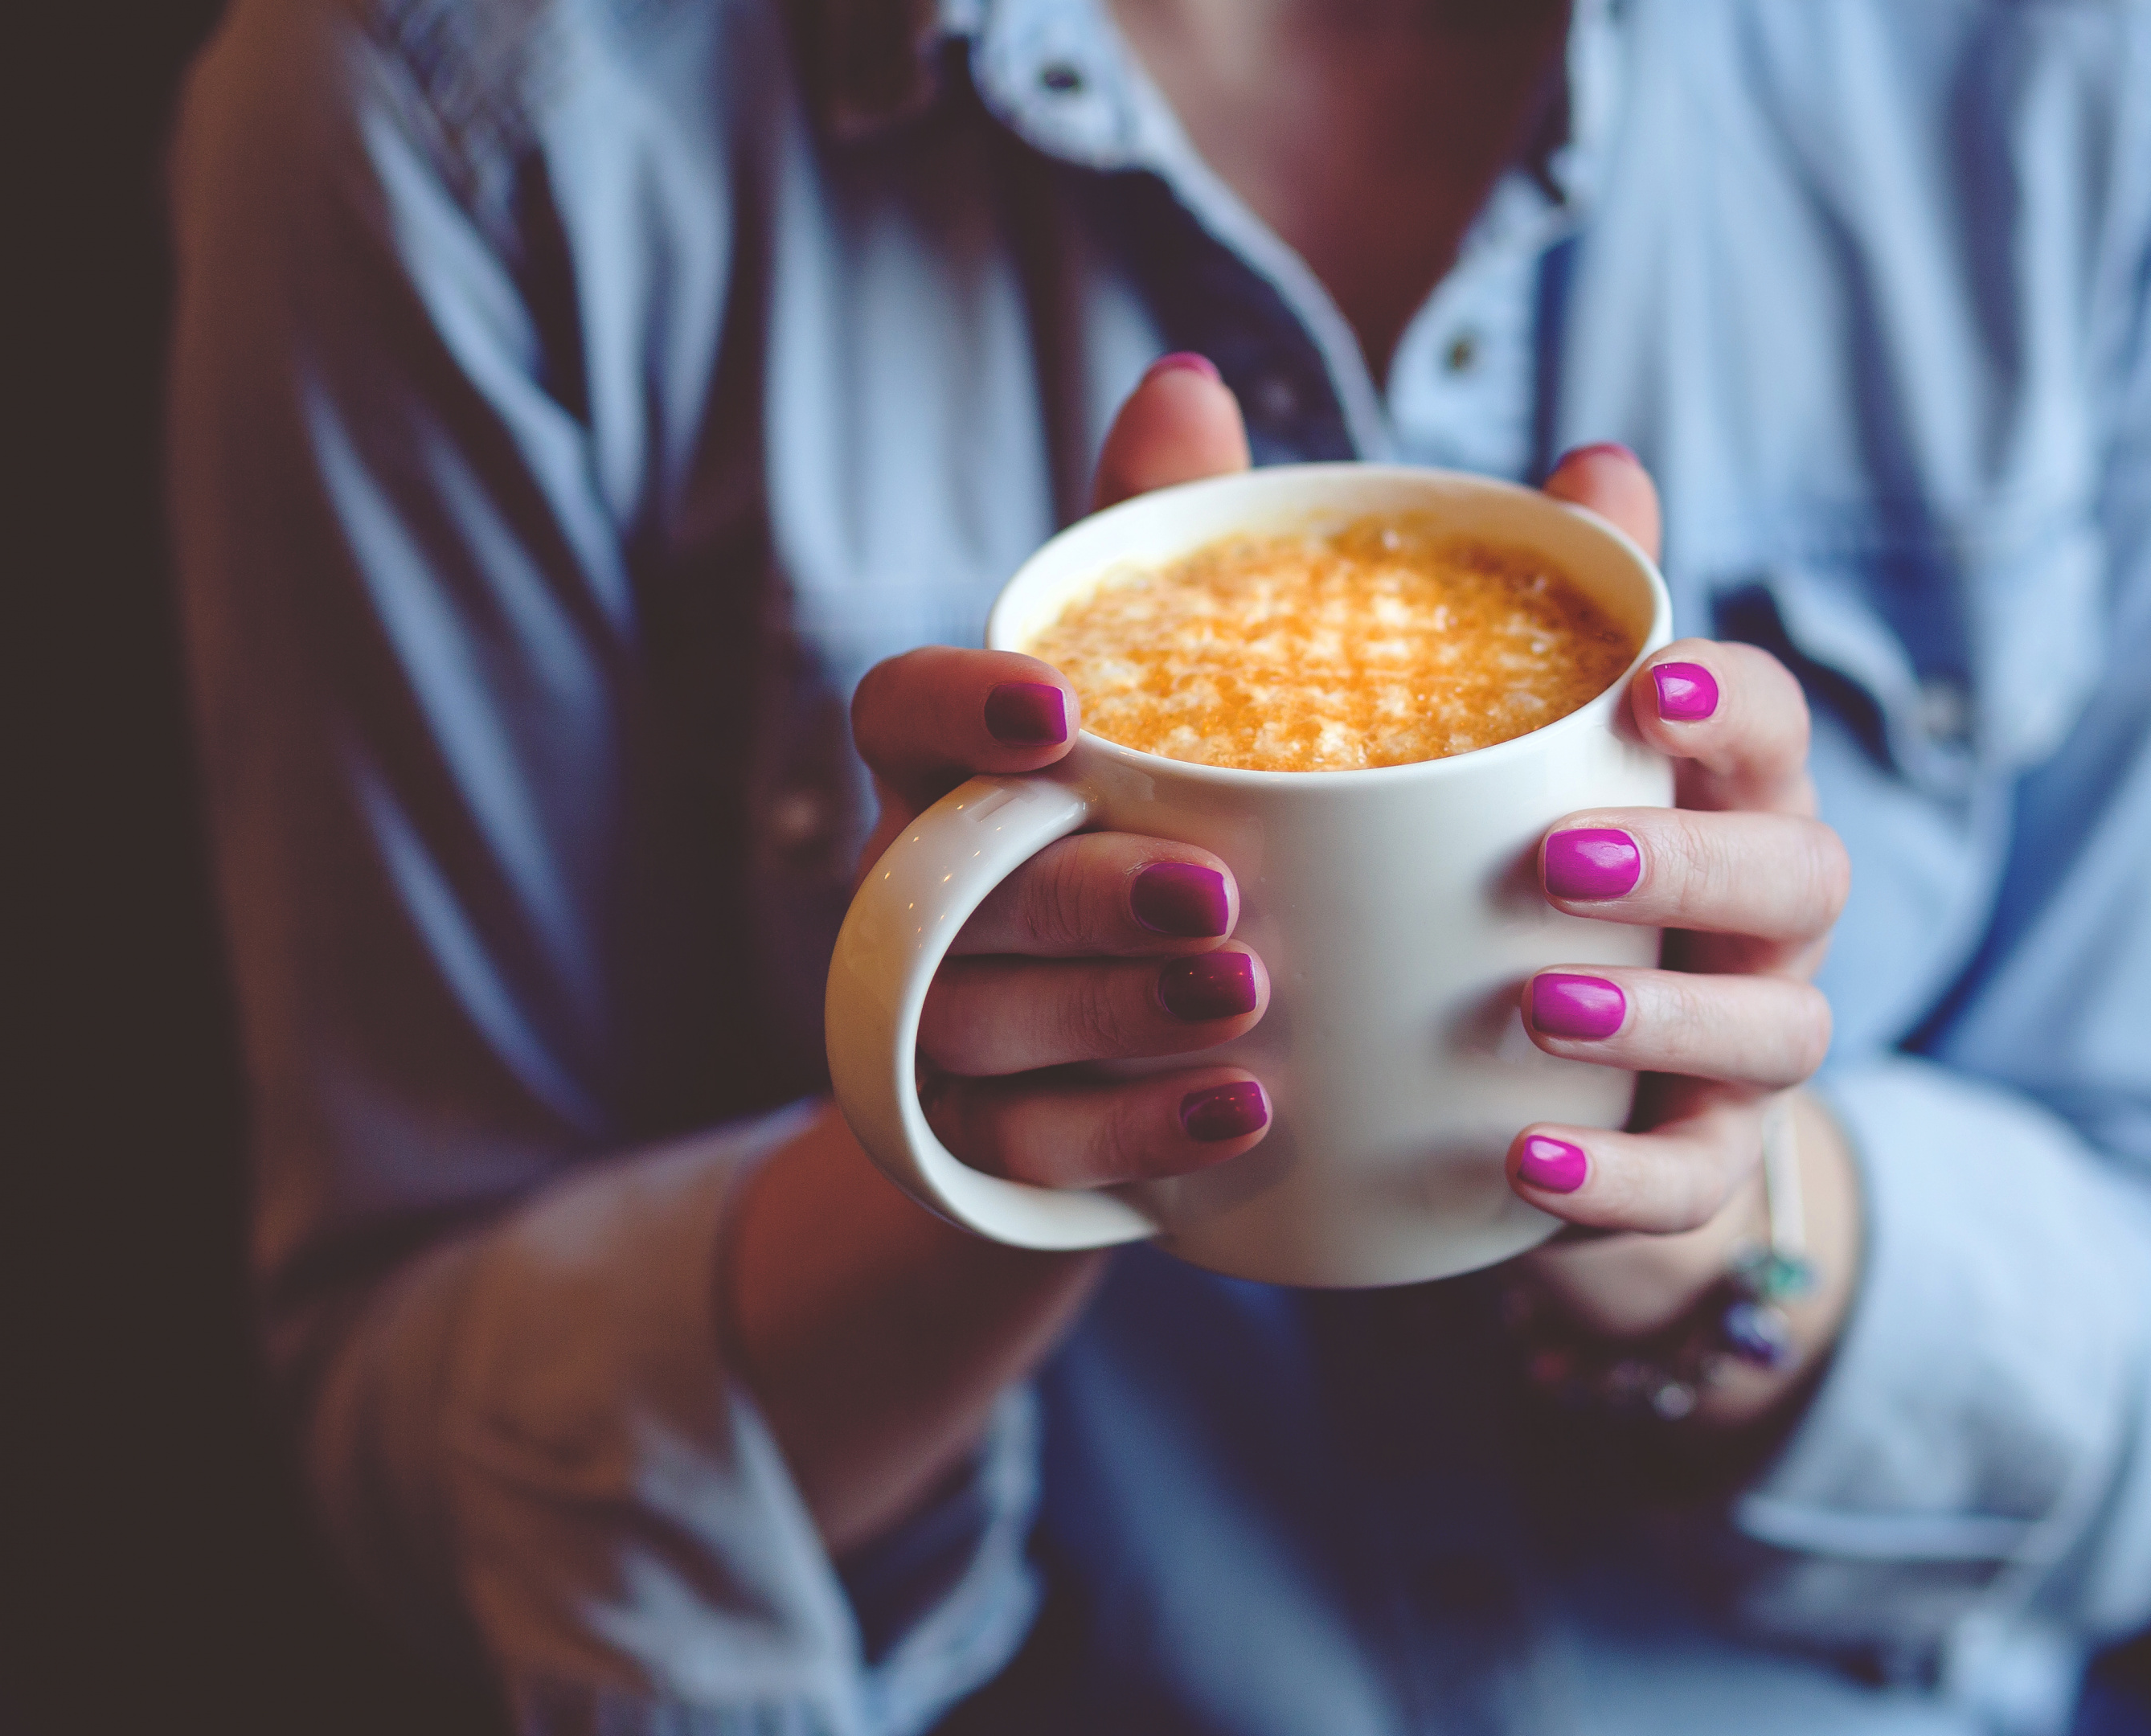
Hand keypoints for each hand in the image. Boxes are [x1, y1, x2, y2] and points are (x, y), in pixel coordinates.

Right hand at [723, 355, 1268, 1552]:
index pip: (897, 713)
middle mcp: (927, 889)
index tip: (1059, 711)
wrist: (1143, 1062)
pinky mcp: (985, 1147)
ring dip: (1118, 1019)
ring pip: (988, 1026)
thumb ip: (1181, 549)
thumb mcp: (1187, 694)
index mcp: (960, 770)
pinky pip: (1032, 1153)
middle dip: (1085, 893)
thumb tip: (1189, 377)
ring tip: (1254, 1002)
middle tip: (1223, 896)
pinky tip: (1248, 1118)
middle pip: (960, 888)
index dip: (957, 709)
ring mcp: (942, 1027)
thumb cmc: (1162, 828)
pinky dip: (1140, 1137)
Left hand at [1504, 450, 1862, 1431]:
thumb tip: (1424, 418)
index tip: (1640, 687)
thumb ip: (1442, 586)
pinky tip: (1526, 1164)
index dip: (1727, 701)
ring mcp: (1741, 1045)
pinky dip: (1623, 1180)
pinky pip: (1695, 1183)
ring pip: (1778, 1029)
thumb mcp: (1435, 732)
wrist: (1497, 1099)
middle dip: (1695, 859)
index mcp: (1709, 789)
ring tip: (1540, 1005)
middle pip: (1803, 869)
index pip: (1770, 723)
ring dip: (1669, 1015)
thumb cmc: (1474, 870)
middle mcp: (1756, 910)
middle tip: (1556, 861)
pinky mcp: (1695, 1170)